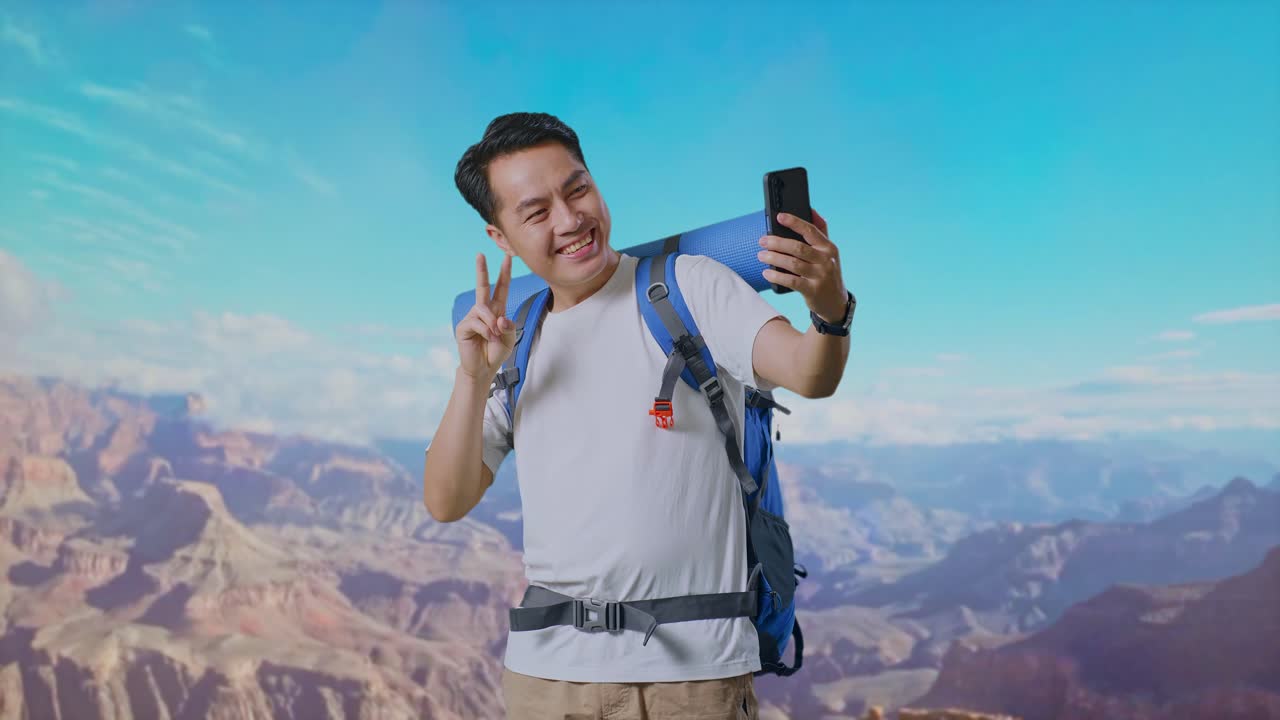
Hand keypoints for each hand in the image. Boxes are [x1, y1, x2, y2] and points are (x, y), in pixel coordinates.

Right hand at [456, 252, 517, 382]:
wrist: (483, 369)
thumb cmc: (495, 352)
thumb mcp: (509, 339)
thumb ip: (508, 327)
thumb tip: (499, 319)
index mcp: (496, 310)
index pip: (500, 288)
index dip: (504, 273)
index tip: (507, 257)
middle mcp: (483, 311)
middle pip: (482, 286)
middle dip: (482, 270)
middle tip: (480, 254)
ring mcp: (472, 317)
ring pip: (483, 309)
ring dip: (492, 324)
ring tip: (494, 337)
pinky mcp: (463, 326)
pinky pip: (476, 322)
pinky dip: (485, 331)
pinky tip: (487, 339)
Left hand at [758, 208, 847, 321]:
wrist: (836, 302)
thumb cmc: (827, 272)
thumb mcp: (829, 252)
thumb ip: (821, 232)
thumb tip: (812, 210)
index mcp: (829, 247)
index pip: (810, 231)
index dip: (794, 222)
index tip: (779, 216)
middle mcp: (826, 260)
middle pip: (798, 247)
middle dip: (777, 243)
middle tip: (762, 240)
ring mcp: (820, 276)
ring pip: (793, 264)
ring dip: (774, 258)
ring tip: (761, 255)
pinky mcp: (813, 291)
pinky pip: (791, 282)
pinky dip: (777, 276)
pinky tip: (767, 273)